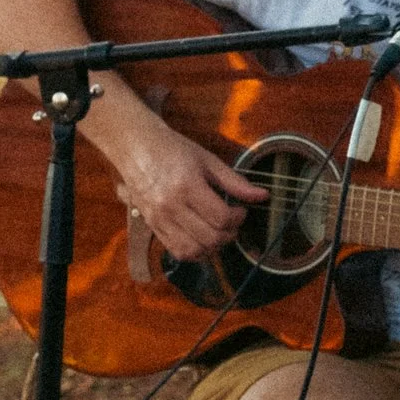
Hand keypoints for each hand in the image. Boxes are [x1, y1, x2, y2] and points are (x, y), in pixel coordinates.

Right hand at [110, 119, 265, 261]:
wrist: (136, 147)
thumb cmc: (173, 150)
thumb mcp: (207, 160)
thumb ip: (235, 182)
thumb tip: (263, 196)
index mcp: (187, 186)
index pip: (221, 218)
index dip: (238, 218)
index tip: (241, 210)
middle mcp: (171, 206)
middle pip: (210, 238)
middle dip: (229, 234)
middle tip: (233, 222)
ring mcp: (159, 219)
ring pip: (194, 251)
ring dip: (213, 247)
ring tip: (218, 232)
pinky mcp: (152, 226)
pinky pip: (177, 252)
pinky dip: (195, 252)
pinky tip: (202, 238)